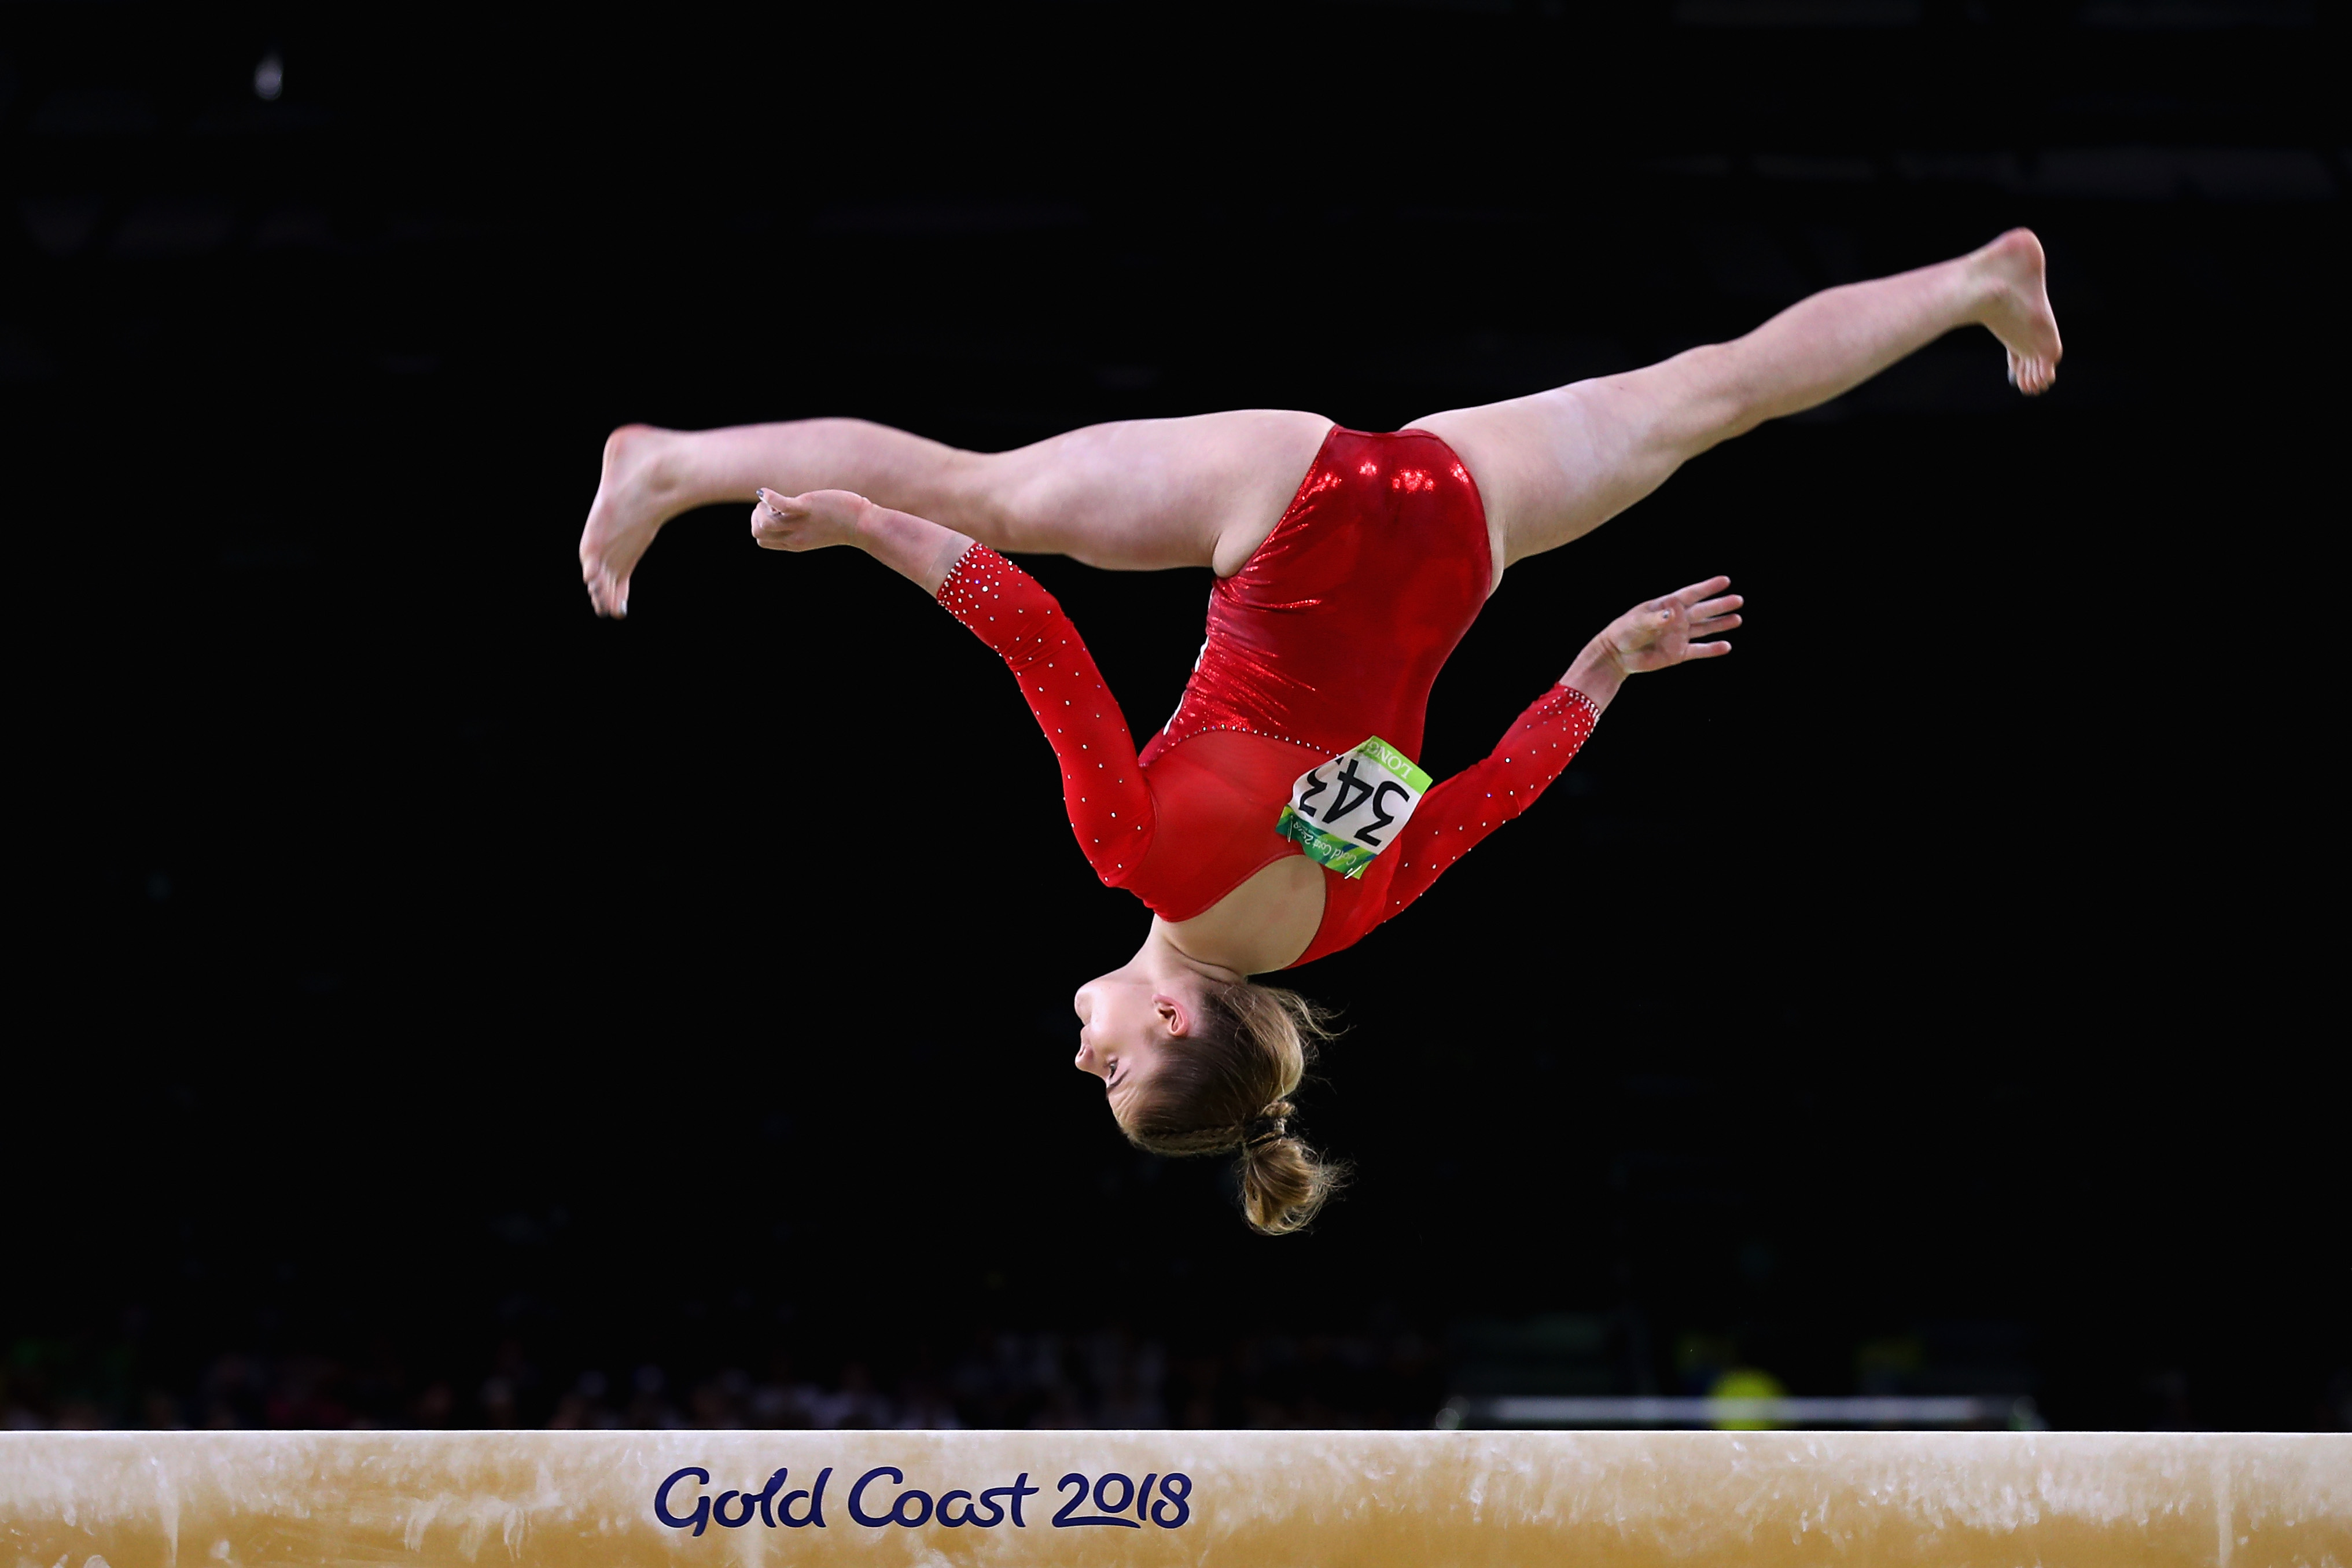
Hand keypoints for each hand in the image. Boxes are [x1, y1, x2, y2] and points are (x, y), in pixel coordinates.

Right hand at [750, 488, 870, 551]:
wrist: (863, 525)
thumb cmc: (842, 523)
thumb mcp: (815, 530)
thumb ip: (799, 525)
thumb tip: (785, 511)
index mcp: (794, 544)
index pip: (761, 540)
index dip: (760, 524)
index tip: (773, 513)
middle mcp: (793, 537)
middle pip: (758, 532)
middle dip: (756, 515)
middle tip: (771, 507)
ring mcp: (799, 524)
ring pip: (763, 523)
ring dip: (761, 507)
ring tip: (773, 500)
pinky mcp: (806, 509)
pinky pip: (779, 505)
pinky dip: (768, 496)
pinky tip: (766, 492)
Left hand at [1599, 576, 1741, 674]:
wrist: (1617, 654)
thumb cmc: (1624, 632)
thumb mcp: (1638, 622)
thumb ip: (1656, 619)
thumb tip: (1674, 614)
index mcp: (1668, 605)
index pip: (1691, 594)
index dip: (1708, 587)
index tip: (1725, 581)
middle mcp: (1677, 619)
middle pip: (1703, 610)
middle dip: (1720, 605)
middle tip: (1738, 599)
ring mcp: (1678, 636)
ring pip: (1705, 628)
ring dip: (1720, 624)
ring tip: (1737, 619)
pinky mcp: (1678, 653)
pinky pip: (1699, 650)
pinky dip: (1712, 649)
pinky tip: (1726, 646)